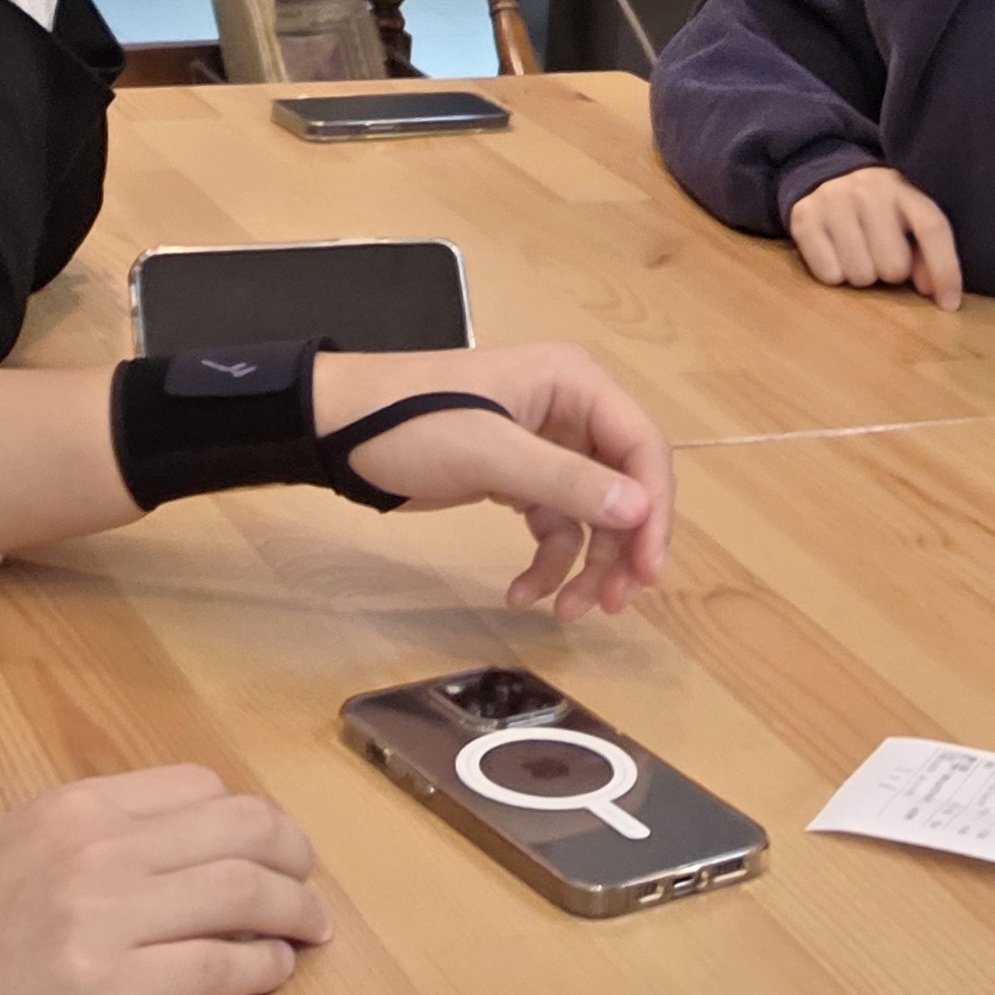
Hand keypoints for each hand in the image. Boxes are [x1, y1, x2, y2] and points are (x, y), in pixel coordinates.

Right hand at [0, 764, 324, 994]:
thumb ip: (45, 833)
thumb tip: (112, 834)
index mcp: (65, 812)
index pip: (195, 790)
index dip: (245, 819)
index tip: (265, 846)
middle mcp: (93, 853)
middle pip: (238, 830)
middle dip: (290, 856)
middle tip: (306, 885)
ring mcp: (102, 923)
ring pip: (241, 893)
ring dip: (291, 913)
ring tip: (306, 931)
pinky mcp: (107, 994)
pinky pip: (216, 968)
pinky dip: (259, 967)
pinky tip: (269, 972)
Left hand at [314, 342, 674, 620]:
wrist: (340, 427)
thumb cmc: (412, 422)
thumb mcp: (490, 451)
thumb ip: (566, 480)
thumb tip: (639, 510)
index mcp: (574, 383)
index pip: (642, 445)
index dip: (654, 509)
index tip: (648, 570)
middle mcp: (571, 410)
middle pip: (624, 484)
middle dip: (622, 547)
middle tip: (612, 604)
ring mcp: (545, 446)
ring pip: (593, 513)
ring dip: (587, 565)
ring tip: (568, 612)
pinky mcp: (518, 476)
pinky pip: (554, 524)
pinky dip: (547, 562)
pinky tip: (523, 593)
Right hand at [786, 165, 964, 309]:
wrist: (828, 176)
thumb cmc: (880, 212)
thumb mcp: (908, 222)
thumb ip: (926, 255)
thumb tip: (932, 291)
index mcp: (904, 190)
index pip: (932, 228)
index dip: (945, 270)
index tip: (949, 304)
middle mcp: (869, 189)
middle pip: (893, 265)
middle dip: (891, 272)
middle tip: (882, 257)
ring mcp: (834, 200)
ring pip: (860, 274)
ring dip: (862, 275)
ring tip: (858, 254)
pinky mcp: (804, 217)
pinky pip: (828, 274)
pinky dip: (834, 274)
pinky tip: (835, 253)